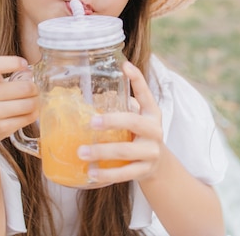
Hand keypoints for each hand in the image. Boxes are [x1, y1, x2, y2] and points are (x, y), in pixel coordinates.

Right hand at [0, 56, 39, 148]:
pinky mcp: (1, 128)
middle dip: (34, 88)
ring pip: (30, 104)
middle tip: (33, 90)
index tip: (24, 64)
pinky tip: (27, 112)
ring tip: (30, 101)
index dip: (12, 62)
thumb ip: (8, 77)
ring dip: (35, 101)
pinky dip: (33, 113)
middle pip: (24, 87)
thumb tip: (29, 73)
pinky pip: (29, 117)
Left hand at [77, 61, 162, 183]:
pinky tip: (91, 173)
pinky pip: (124, 174)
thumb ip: (119, 108)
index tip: (125, 65)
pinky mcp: (145, 171)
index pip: (146, 94)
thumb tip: (87, 94)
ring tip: (81, 152)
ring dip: (102, 152)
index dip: (137, 80)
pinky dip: (106, 174)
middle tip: (91, 123)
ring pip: (126, 152)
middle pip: (134, 123)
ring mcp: (151, 152)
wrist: (158, 166)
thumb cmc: (138, 136)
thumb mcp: (134, 119)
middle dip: (112, 121)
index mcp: (152, 113)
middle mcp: (155, 130)